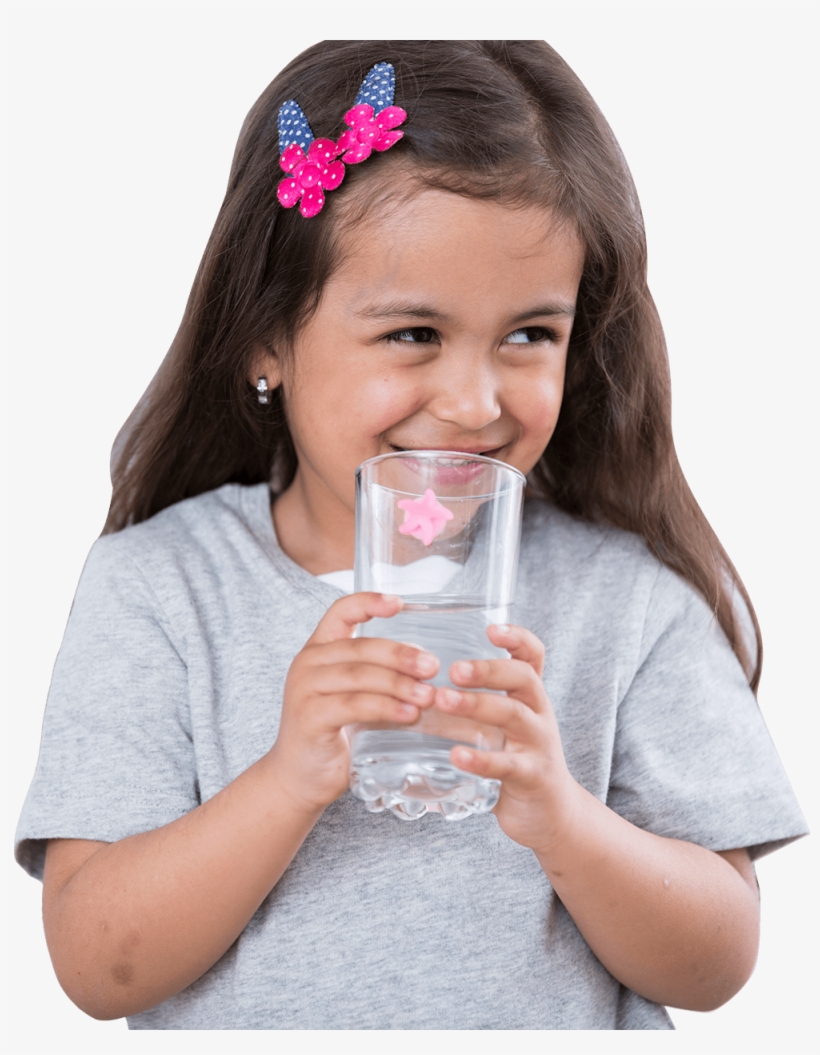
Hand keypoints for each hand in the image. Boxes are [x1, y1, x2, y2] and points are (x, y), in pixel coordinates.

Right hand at [266, 593, 438, 812]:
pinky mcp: (309, 717)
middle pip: (361, 647)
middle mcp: (307, 663)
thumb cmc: (334, 734)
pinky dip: (385, 707)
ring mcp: (305, 689)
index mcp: (319, 650)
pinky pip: (354, 705)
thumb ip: (380, 678)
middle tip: (432, 666)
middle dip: (401, 655)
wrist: (298, 779)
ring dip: (399, 683)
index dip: (369, 602)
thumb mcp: (355, 696)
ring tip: (428, 695)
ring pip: (360, 675)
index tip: (400, 604)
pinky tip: (409, 714)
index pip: (341, 611)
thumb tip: (429, 667)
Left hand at [433, 624, 578, 852]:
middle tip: (453, 668)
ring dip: (477, 705)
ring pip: (514, 715)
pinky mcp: (532, 777)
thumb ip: (469, 702)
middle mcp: (539, 713)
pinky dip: (481, 759)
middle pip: (523, 677)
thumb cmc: (513, 759)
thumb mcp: (500, 724)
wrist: (549, 813)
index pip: (533, 655)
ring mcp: (539, 744)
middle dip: (488, 669)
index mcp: (529, 695)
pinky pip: (508, 764)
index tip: (490, 627)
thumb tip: (411, 682)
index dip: (517, 637)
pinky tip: (456, 756)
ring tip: (442, 700)